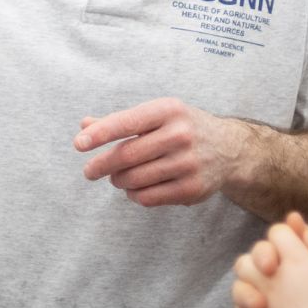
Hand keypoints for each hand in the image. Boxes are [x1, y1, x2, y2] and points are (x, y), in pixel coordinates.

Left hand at [74, 97, 249, 206]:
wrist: (229, 148)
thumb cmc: (181, 127)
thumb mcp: (156, 115)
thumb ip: (120, 121)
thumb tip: (84, 125)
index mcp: (168, 110)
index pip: (126, 122)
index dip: (99, 134)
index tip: (78, 144)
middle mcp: (180, 135)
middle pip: (127, 155)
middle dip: (101, 165)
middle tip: (89, 171)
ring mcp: (188, 163)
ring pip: (135, 179)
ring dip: (118, 181)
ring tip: (117, 177)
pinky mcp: (193, 189)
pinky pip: (149, 197)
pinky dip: (133, 195)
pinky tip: (133, 189)